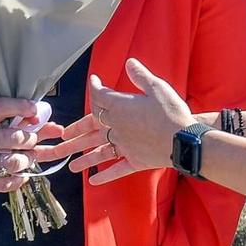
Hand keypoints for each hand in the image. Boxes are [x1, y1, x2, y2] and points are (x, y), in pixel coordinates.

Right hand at [0, 96, 44, 194]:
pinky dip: (17, 181)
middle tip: (34, 138)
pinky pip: (4, 183)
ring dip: (26, 160)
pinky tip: (21, 177)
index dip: (21, 106)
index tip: (33, 108)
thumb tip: (1, 122)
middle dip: (30, 138)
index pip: (0, 108)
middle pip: (15, 137)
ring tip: (28, 158)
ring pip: (14, 161)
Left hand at [81, 59, 193, 186]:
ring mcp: (124, 146)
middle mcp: (116, 128)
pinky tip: (93, 181)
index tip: (93, 81)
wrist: (185, 140)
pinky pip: (116, 170)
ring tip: (69, 165)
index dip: (94, 87)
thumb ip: (140, 76)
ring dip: (83, 159)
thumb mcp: (157, 88)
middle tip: (61, 136)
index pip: (99, 97)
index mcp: (120, 108)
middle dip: (74, 132)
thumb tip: (129, 63)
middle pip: (90, 128)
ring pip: (98, 153)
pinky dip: (105, 176)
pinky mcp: (134, 161)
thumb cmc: (172, 112)